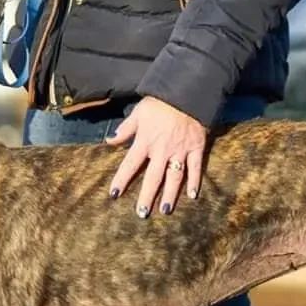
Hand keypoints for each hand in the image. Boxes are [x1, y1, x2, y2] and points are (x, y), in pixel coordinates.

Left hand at [107, 96, 205, 216]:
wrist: (187, 91)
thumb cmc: (160, 101)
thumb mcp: (138, 112)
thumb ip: (125, 129)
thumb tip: (110, 141)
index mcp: (145, 141)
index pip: (130, 164)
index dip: (121, 180)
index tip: (114, 194)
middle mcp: (162, 150)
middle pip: (153, 178)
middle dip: (147, 196)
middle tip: (142, 213)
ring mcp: (180, 151)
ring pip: (174, 177)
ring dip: (170, 195)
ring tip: (165, 211)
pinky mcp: (196, 148)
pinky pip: (195, 168)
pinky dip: (195, 182)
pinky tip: (193, 196)